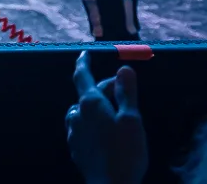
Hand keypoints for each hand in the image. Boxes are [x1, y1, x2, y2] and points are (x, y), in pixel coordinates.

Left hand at [68, 54, 146, 183]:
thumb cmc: (125, 153)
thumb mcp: (132, 120)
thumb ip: (126, 93)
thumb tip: (123, 68)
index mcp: (90, 104)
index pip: (82, 76)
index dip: (83, 63)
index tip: (84, 54)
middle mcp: (77, 115)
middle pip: (87, 94)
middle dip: (103, 88)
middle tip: (122, 90)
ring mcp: (74, 133)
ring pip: (81, 111)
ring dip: (94, 106)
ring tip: (111, 110)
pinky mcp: (76, 149)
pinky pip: (81, 128)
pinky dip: (91, 123)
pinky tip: (103, 132)